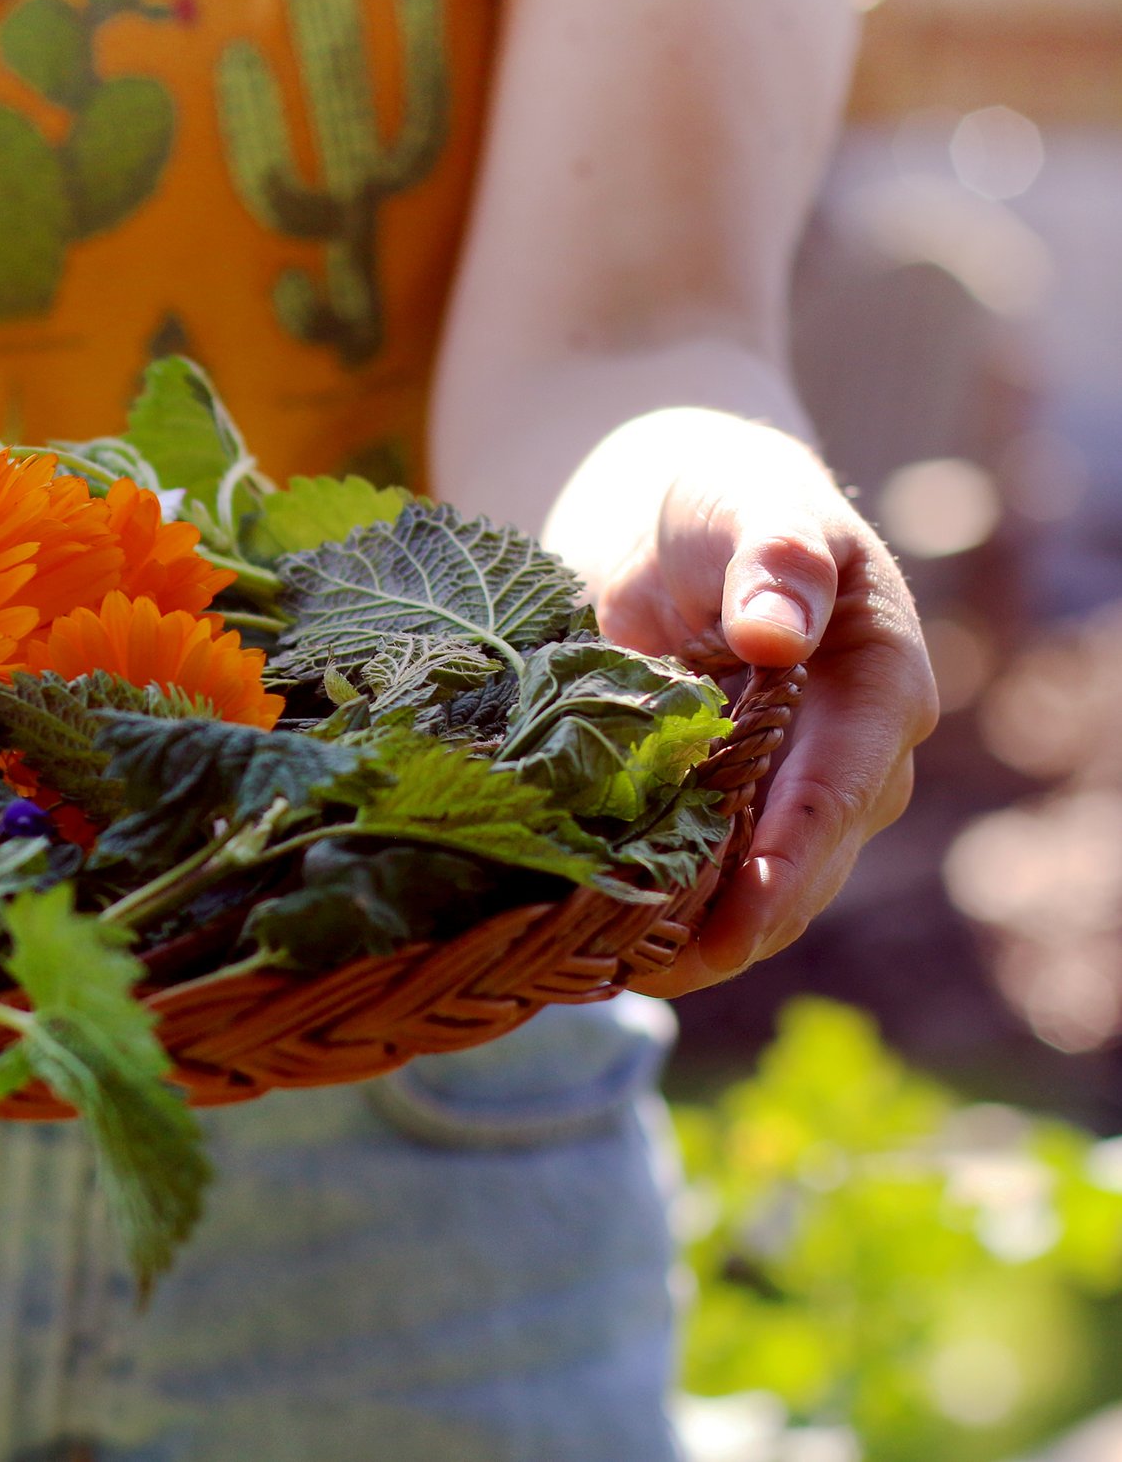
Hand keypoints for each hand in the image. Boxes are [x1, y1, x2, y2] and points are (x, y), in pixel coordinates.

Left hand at [595, 433, 939, 996]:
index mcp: (878, 685)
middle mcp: (848, 755)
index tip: (733, 927)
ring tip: (612, 975)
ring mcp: (786, 788)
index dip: (784, 865)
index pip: (835, 795)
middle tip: (646, 974)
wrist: (670, 509)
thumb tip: (774, 634)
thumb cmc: (727, 497)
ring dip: (692, 938)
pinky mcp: (722, 801)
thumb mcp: (754, 503)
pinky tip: (595, 946)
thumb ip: (773, 558)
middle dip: (734, 928)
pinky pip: (704, 873)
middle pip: (801, 867)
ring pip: (754, 888)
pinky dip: (659, 910)